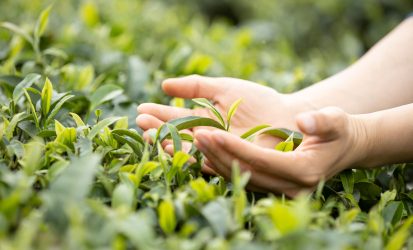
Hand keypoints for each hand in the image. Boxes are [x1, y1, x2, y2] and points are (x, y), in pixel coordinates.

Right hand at [137, 75, 303, 149]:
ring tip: (155, 136)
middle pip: (177, 137)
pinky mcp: (231, 164)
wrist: (288, 116)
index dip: (159, 114)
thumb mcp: (224, 88)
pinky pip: (211, 162)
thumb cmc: (258, 100)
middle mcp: (207, 140)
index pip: (175, 119)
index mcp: (203, 121)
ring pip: (189, 151)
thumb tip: (164, 84)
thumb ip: (196, 87)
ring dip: (171, 144)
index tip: (141, 109)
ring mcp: (219, 153)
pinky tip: (181, 148)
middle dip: (159, 130)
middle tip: (141, 124)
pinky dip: (196, 156)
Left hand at [192, 107, 367, 196]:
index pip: (260, 160)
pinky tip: (208, 153)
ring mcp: (282, 191)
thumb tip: (304, 120)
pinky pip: (245, 178)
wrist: (345, 147)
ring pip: (242, 178)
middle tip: (196, 135)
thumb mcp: (336, 120)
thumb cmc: (339, 131)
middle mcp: (291, 187)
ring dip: (217, 161)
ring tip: (197, 141)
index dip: (234, 147)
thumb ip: (323, 120)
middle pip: (247, 172)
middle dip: (219, 154)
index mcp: (304, 170)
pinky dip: (225, 166)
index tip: (211, 132)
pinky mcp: (275, 188)